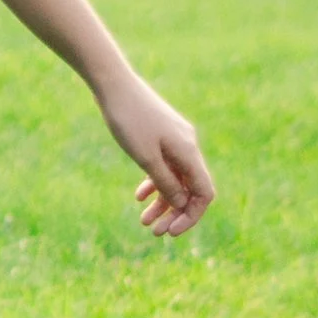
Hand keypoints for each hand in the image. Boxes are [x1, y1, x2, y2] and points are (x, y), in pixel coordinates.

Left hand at [95, 71, 214, 237]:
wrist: (114, 84)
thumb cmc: (128, 120)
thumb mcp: (146, 157)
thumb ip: (166, 183)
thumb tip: (182, 204)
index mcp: (189, 152)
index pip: (204, 193)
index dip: (192, 216)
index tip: (172, 232)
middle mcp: (188, 146)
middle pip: (190, 189)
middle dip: (175, 213)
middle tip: (154, 232)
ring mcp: (175, 140)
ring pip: (176, 179)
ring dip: (163, 202)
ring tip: (144, 221)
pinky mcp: (161, 135)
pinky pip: (165, 166)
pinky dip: (154, 183)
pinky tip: (139, 196)